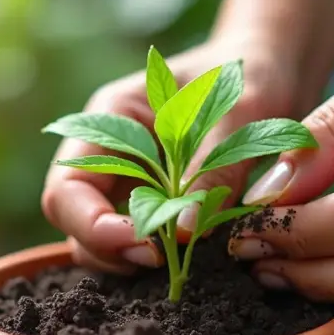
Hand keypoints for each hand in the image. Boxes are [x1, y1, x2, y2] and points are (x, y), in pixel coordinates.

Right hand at [42, 37, 302, 273]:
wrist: (265, 73)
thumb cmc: (250, 76)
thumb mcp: (242, 112)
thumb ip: (214, 166)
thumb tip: (187, 231)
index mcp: (110, 117)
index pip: (68, 188)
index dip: (93, 226)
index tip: (146, 246)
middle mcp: (104, 151)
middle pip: (71, 220)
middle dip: (109, 249)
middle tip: (165, 261)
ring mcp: (121, 179)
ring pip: (95, 239)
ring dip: (127, 258)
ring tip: (179, 258)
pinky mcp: (146, 201)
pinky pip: (130, 240)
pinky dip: (151, 255)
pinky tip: (188, 255)